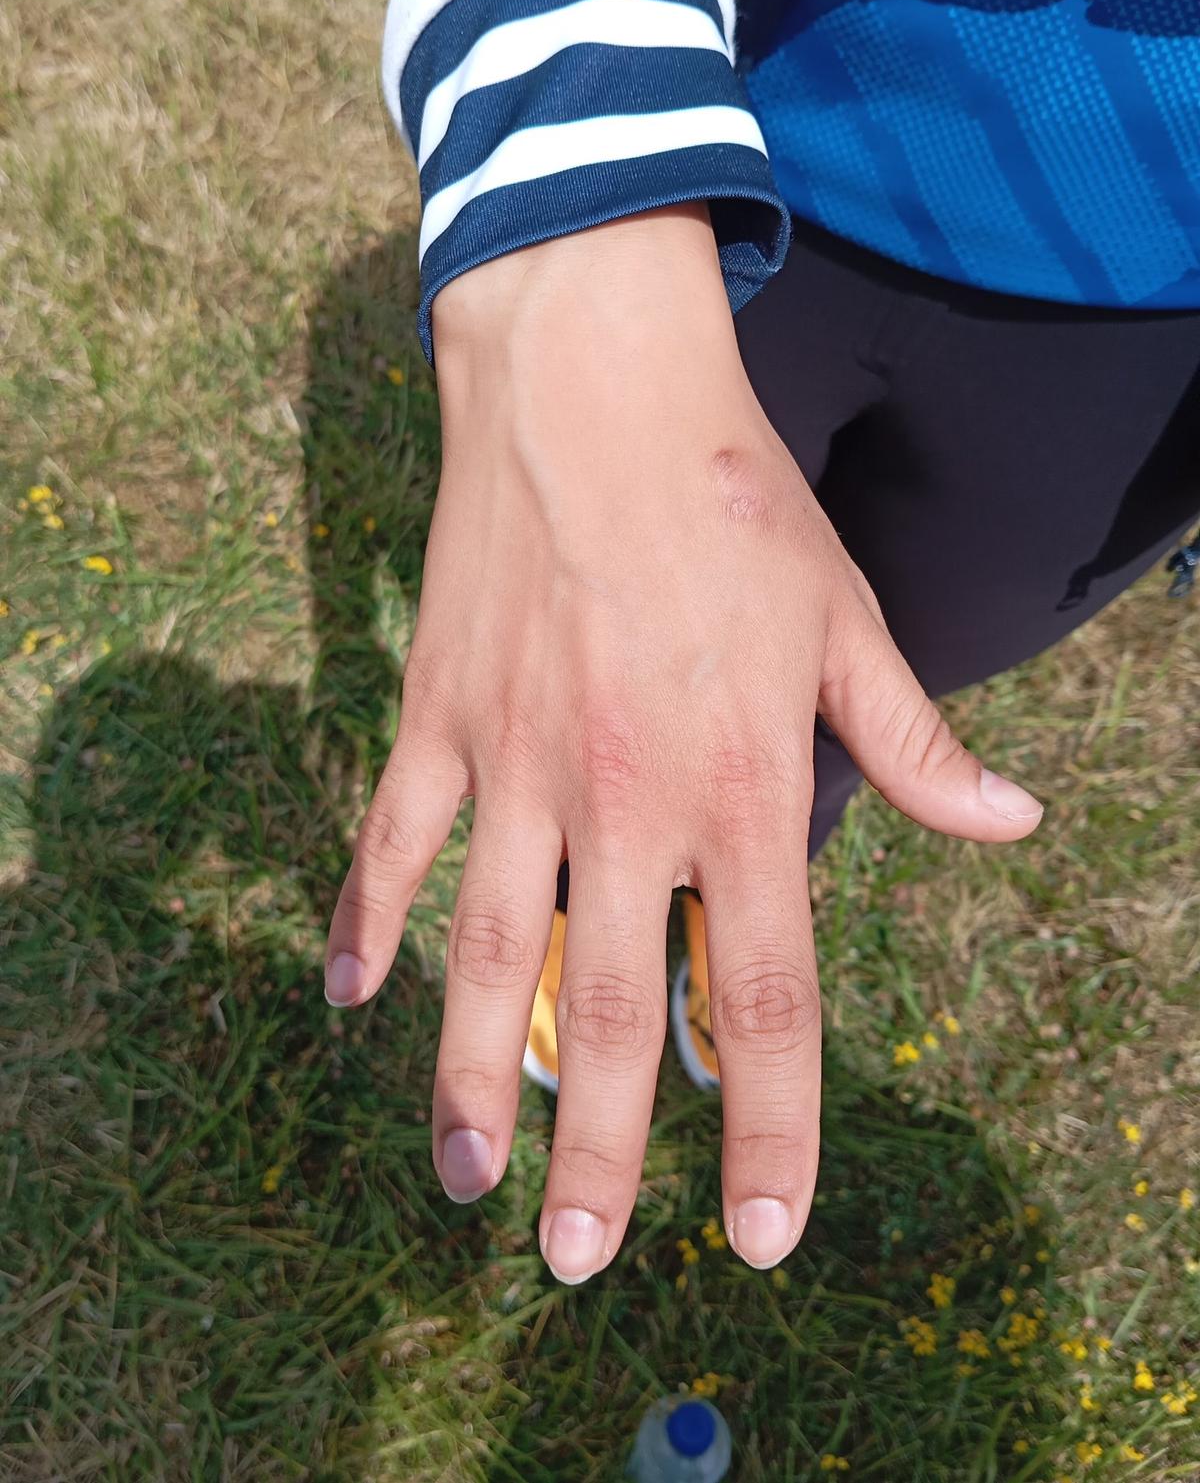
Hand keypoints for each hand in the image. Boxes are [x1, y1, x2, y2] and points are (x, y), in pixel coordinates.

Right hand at [324, 203, 1041, 1282]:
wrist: (595, 386)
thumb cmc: (734, 502)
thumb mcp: (845, 618)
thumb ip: (911, 738)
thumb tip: (1010, 821)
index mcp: (740, 785)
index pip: (768, 993)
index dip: (775, 1125)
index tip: (763, 1230)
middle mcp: (625, 796)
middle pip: (617, 1011)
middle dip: (605, 1154)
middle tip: (581, 1262)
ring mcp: (516, 760)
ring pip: (487, 954)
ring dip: (473, 1080)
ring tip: (465, 1183)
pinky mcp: (437, 715)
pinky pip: (393, 840)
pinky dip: (366, 921)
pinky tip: (350, 999)